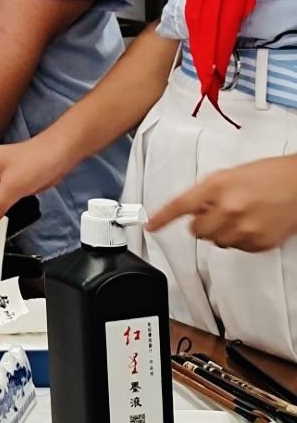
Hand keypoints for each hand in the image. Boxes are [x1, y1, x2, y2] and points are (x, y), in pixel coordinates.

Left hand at [150, 156, 296, 251]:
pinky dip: (241, 239)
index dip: (163, 218)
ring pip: (217, 242)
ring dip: (222, 232)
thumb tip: (193, 210)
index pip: (181, 205)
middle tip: (217, 212)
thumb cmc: (269, 175)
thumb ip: (208, 193)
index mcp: (218, 186)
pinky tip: (253, 223)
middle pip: (196, 232)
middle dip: (202, 224)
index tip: (152, 226)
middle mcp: (229, 208)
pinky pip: (237, 248)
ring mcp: (244, 229)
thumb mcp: (230, 175)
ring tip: (241, 215)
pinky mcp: (259, 243)